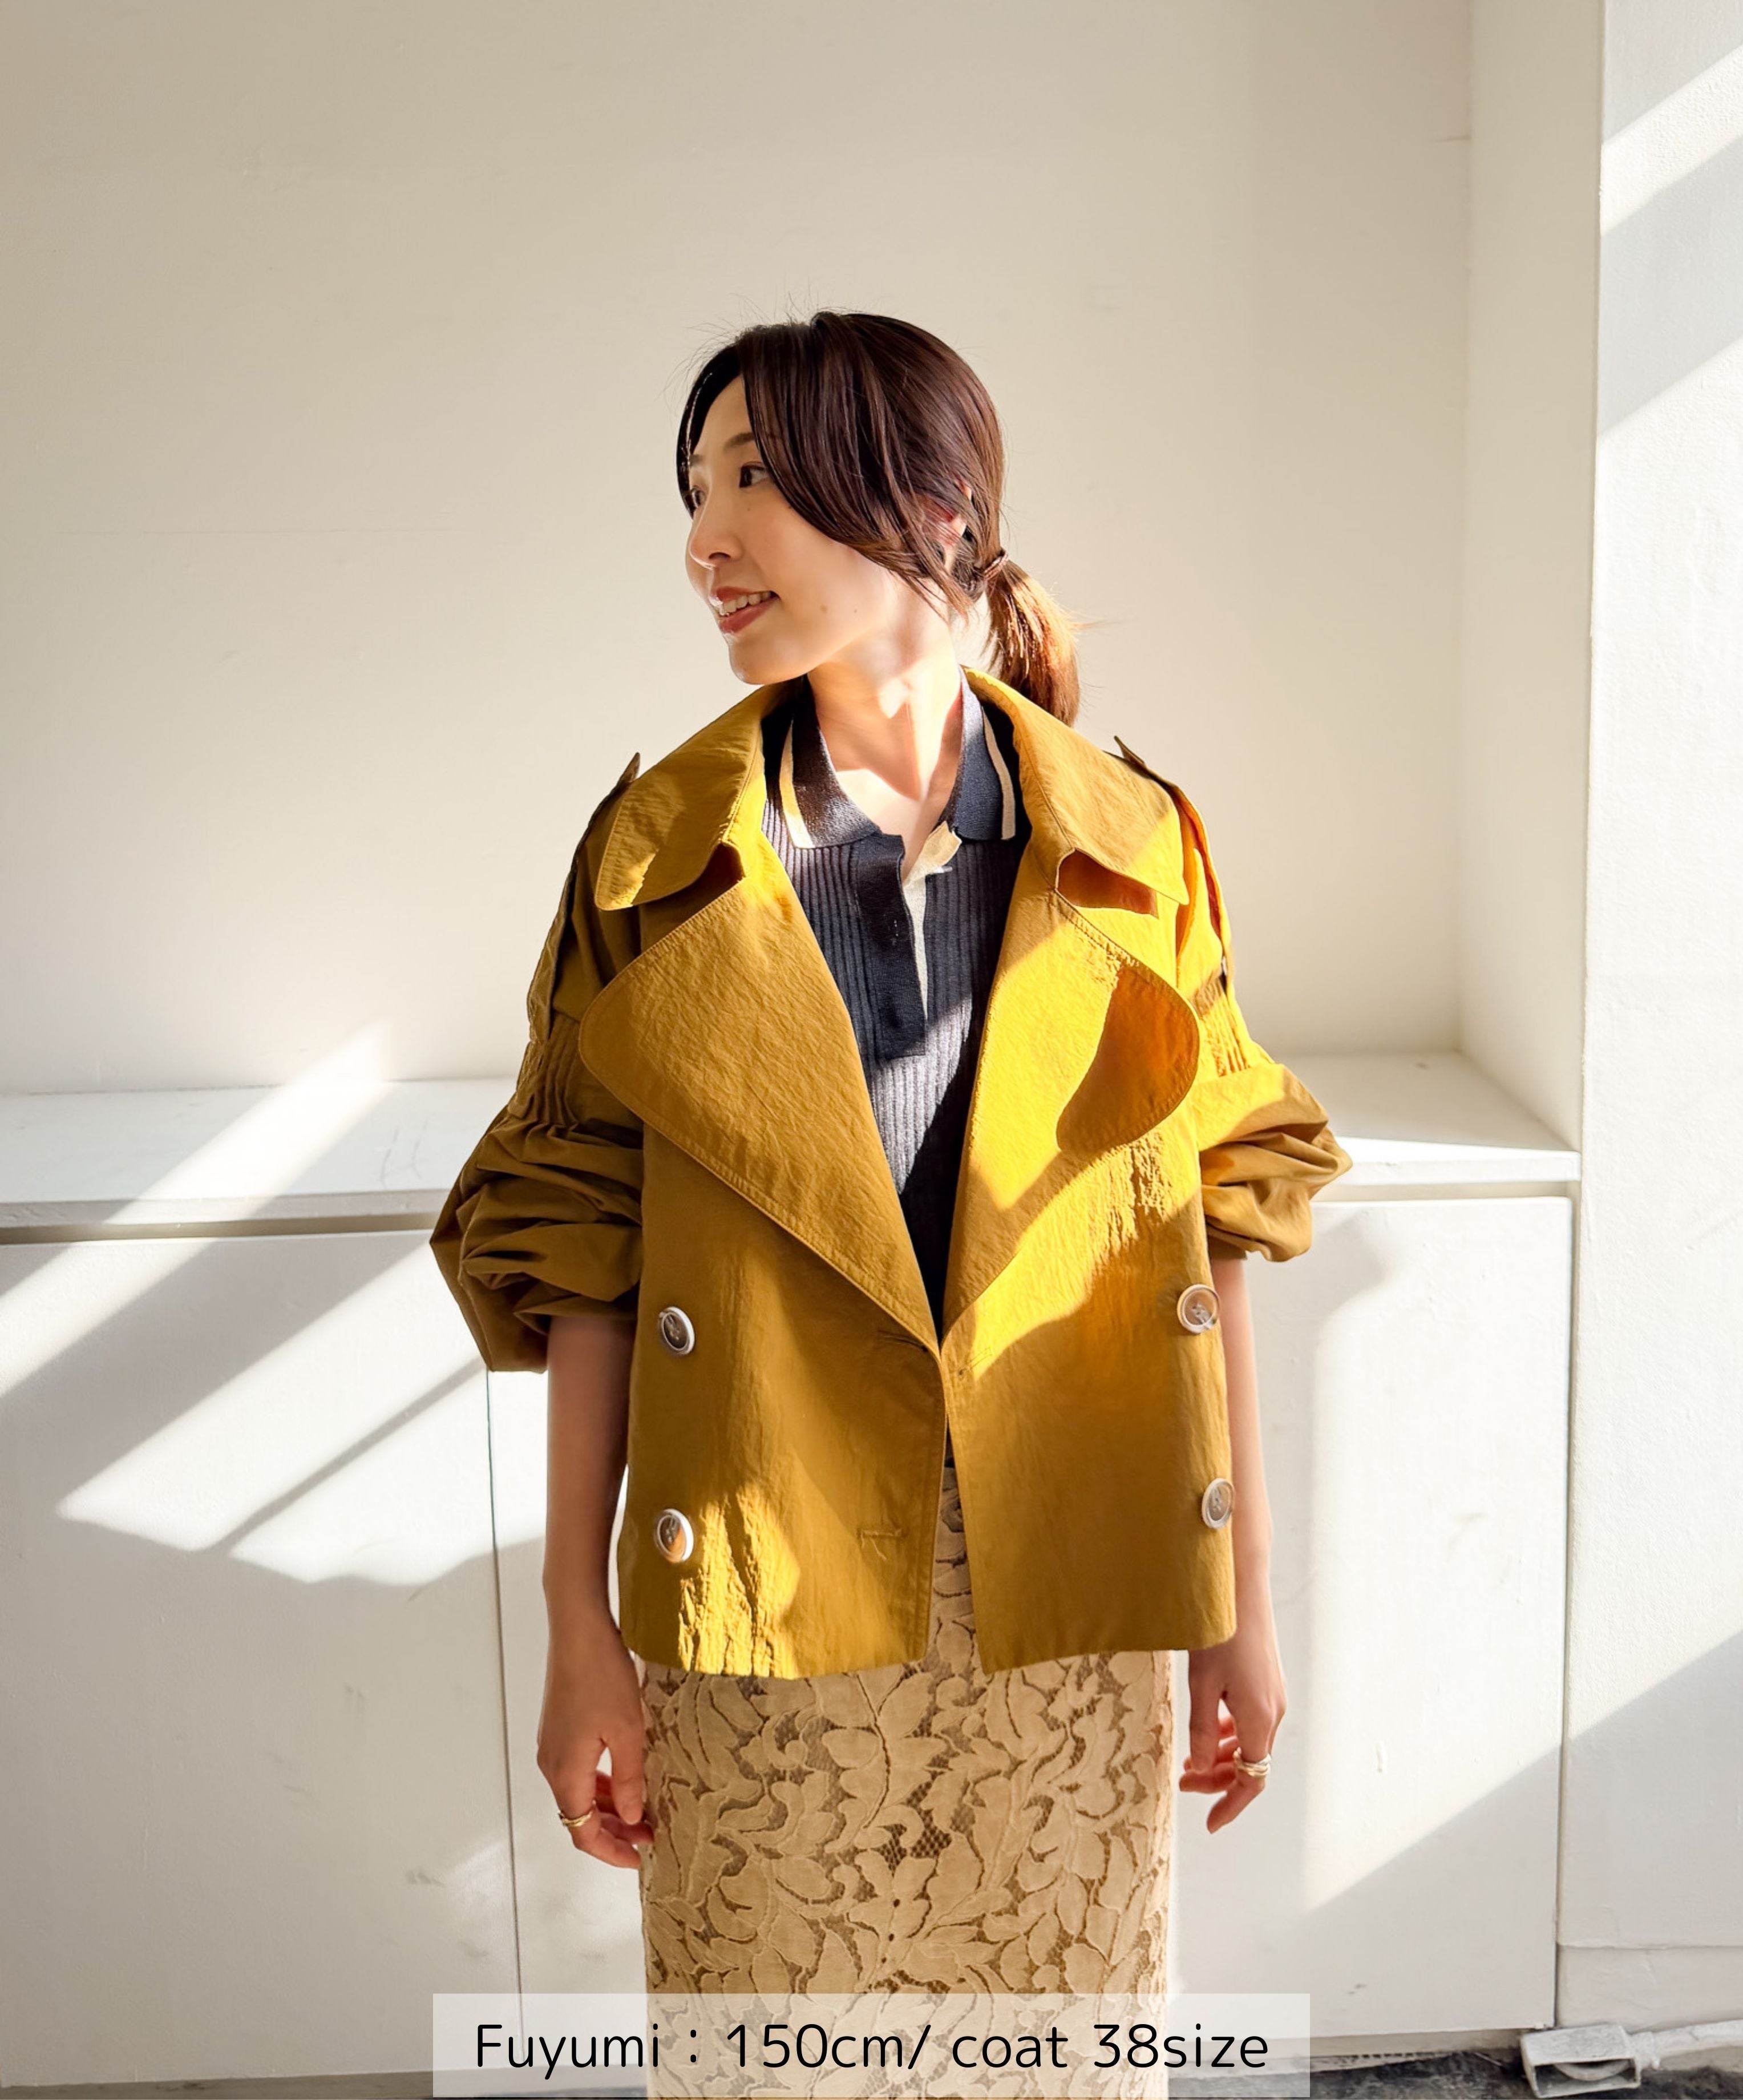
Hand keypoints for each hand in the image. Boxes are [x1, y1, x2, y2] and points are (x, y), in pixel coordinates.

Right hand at [537, 1614, 655, 1868]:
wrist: (577, 1628)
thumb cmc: (602, 1675)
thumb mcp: (628, 1731)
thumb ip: (630, 1779)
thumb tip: (634, 1818)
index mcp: (565, 1772)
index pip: (582, 1832)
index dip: (611, 1851)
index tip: (641, 1858)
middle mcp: (551, 1763)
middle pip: (578, 1815)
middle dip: (614, 1830)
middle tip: (651, 1835)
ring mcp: (552, 1744)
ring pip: (579, 1791)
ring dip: (609, 1805)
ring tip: (645, 1809)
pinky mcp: (559, 1727)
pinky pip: (578, 1769)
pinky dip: (601, 1781)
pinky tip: (626, 1775)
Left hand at [1181, 1597, 1285, 1831]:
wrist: (1240, 1588)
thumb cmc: (1219, 1633)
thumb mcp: (1202, 1685)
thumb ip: (1200, 1730)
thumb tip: (1198, 1766)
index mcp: (1259, 1719)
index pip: (1252, 1780)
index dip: (1231, 1804)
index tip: (1209, 1822)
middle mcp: (1273, 1712)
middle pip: (1251, 1763)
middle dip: (1218, 1779)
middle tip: (1184, 1782)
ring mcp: (1273, 1695)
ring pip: (1250, 1742)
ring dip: (1222, 1756)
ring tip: (1190, 1757)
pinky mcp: (1267, 1681)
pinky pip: (1251, 1721)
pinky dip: (1229, 1733)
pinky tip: (1208, 1726)